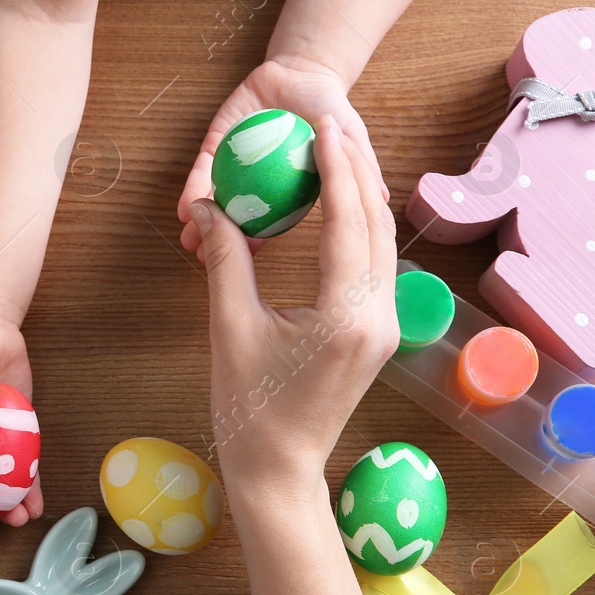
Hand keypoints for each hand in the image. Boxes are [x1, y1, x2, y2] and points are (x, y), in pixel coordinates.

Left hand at [177, 57, 384, 259]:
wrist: (301, 71)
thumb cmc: (328, 107)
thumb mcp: (349, 136)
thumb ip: (362, 164)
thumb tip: (386, 199)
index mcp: (285, 191)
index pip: (272, 223)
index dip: (259, 244)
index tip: (250, 264)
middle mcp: (257, 183)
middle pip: (236, 216)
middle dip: (217, 244)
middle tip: (206, 264)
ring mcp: (235, 165)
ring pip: (213, 197)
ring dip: (198, 221)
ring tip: (189, 242)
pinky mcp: (216, 145)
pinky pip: (203, 168)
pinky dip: (193, 186)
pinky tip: (184, 205)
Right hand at [189, 117, 397, 490]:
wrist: (278, 469)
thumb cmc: (249, 408)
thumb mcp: (231, 328)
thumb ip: (226, 261)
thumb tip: (210, 206)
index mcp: (345, 314)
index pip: (350, 222)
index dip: (337, 169)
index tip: (323, 127)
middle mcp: (378, 316)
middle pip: (378, 224)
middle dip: (357, 170)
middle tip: (332, 125)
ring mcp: (384, 325)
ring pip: (384, 242)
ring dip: (363, 195)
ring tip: (340, 153)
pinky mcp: (377, 332)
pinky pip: (377, 264)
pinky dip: (361, 226)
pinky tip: (341, 204)